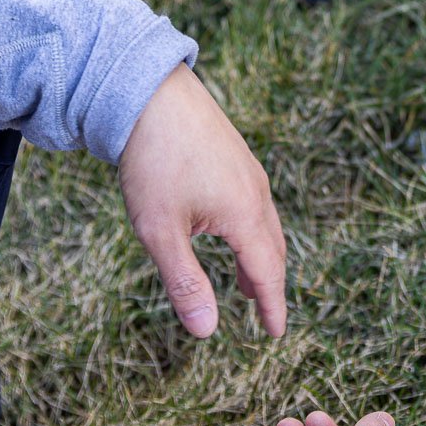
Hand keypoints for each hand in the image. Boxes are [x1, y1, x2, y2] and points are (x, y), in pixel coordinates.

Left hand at [119, 64, 286, 338]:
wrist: (149, 91)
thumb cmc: (153, 161)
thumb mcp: (161, 231)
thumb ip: (186, 282)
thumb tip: (207, 332)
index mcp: (244, 213)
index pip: (268, 272)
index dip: (273, 306)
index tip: (276, 334)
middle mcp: (255, 189)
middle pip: (274, 247)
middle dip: (269, 282)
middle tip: (263, 312)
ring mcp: (246, 167)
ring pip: (264, 222)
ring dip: (260, 254)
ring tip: (247, 278)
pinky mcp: (232, 152)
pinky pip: (254, 200)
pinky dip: (251, 228)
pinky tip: (228, 227)